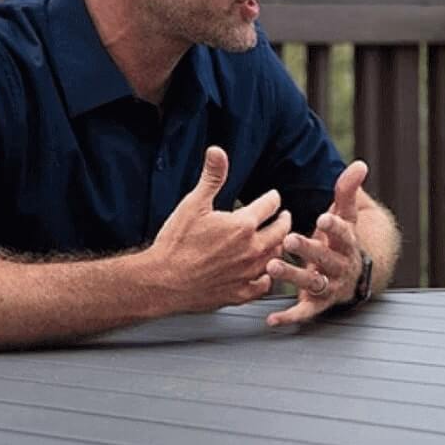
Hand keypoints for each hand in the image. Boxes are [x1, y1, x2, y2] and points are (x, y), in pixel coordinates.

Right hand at [150, 146, 291, 312]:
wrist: (161, 281)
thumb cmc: (175, 243)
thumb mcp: (193, 204)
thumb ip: (212, 177)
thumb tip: (217, 151)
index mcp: (243, 225)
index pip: (271, 204)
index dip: (272, 198)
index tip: (272, 196)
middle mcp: (252, 249)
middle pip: (281, 230)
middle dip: (283, 220)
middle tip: (283, 216)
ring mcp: (248, 273)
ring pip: (276, 256)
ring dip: (278, 245)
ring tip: (276, 240)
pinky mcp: (241, 292)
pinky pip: (264, 283)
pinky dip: (267, 275)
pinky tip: (263, 270)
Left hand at [265, 160, 370, 325]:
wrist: (353, 277)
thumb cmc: (341, 240)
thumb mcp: (346, 216)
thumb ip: (348, 191)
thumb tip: (360, 164)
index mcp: (347, 243)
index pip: (343, 233)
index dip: (334, 226)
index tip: (323, 217)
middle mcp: (340, 265)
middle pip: (326, 258)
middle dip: (308, 249)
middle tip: (289, 239)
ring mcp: (330, 286)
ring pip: (313, 282)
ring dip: (293, 276)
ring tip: (273, 266)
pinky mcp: (318, 303)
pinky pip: (304, 312)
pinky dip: (289, 317)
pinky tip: (271, 319)